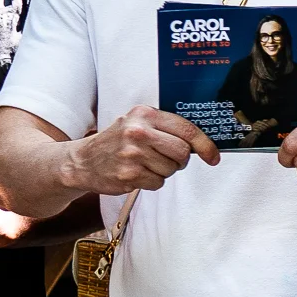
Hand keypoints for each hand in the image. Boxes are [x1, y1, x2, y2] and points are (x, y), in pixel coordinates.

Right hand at [69, 105, 219, 194]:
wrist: (82, 161)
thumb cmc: (116, 142)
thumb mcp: (137, 123)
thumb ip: (165, 128)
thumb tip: (202, 144)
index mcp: (144, 114)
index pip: (186, 129)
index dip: (205, 145)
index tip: (213, 157)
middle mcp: (138, 131)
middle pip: (182, 152)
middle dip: (179, 160)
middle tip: (165, 158)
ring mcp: (133, 154)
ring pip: (172, 169)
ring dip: (164, 171)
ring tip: (145, 164)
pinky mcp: (129, 174)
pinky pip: (158, 182)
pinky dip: (152, 181)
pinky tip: (137, 173)